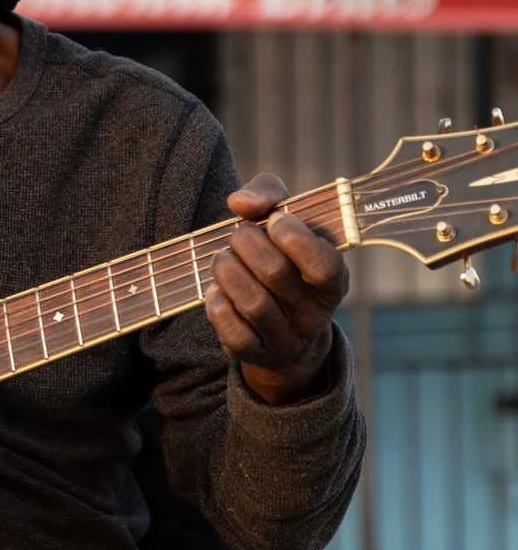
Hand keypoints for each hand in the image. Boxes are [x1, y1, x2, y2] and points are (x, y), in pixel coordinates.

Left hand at [205, 173, 348, 404]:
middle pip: (276, 275)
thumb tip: (240, 203)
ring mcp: (286, 339)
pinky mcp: (255, 354)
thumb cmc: (282, 258)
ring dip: (227, 271)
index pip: (324, 264)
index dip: (295, 238)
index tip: (275, 220)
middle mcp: (314, 315)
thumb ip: (268, 194)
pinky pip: (234, 333)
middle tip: (238, 235)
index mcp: (333, 282)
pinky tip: (217, 289)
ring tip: (222, 258)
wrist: (282, 329)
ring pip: (253, 304)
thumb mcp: (286, 221)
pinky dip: (218, 305)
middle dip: (247, 245)